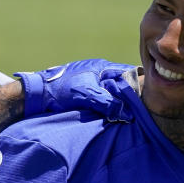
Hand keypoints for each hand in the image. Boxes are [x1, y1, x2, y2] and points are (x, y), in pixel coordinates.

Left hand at [16, 59, 133, 121]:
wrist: (36, 96)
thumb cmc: (60, 92)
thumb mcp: (87, 96)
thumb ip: (108, 102)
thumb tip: (127, 114)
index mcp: (101, 67)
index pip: (128, 73)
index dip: (139, 84)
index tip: (148, 96)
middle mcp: (97, 72)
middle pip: (120, 83)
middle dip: (129, 95)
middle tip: (139, 108)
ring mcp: (89, 82)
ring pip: (110, 91)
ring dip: (116, 101)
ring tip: (126, 114)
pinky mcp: (82, 92)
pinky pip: (101, 98)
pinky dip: (106, 105)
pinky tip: (109, 115)